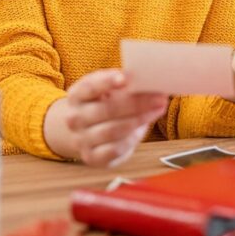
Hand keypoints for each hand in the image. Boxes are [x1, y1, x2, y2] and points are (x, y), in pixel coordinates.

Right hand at [44, 70, 168, 167]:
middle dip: (137, 103)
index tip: (124, 78)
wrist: (80, 132)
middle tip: (159, 97)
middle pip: (107, 109)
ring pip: (114, 130)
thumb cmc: (100, 104)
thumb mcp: (104, 89)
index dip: (106, 81)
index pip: (90, 87)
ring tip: (158, 109)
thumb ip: (121, 83)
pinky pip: (116, 149)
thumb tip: (148, 78)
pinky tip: (144, 127)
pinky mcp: (92, 157)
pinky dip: (133, 138)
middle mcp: (75, 118)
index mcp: (76, 95)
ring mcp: (82, 139)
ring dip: (140, 119)